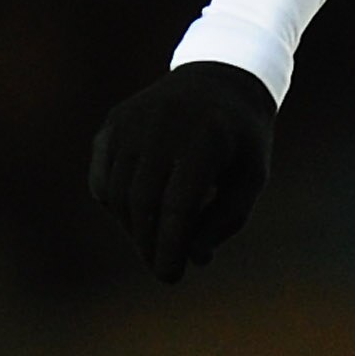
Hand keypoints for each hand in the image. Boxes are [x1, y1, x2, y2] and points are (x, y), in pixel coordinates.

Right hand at [89, 60, 276, 280]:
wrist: (219, 78)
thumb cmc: (242, 139)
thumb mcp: (251, 178)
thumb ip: (225, 219)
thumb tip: (193, 258)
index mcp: (205, 138)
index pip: (177, 206)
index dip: (170, 247)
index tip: (171, 277)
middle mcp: (163, 125)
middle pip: (142, 203)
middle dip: (149, 245)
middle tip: (163, 269)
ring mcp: (132, 122)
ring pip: (118, 194)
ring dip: (133, 230)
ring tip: (156, 244)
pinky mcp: (113, 124)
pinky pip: (103, 179)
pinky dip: (116, 205)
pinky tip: (139, 215)